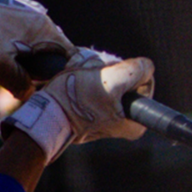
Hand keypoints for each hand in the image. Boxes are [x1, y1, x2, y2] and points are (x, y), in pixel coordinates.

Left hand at [0, 0, 71, 95]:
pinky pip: (20, 42)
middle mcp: (39, 21)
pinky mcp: (10, 18)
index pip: (67, 56)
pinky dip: (12, 54)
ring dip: (21, 64)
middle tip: (19, 83)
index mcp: (42, 30)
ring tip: (1, 71)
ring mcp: (25, 18)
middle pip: (50, 55)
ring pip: (33, 50)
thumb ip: (17, 81)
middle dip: (37, 73)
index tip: (49, 90)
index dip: (61, 76)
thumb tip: (28, 93)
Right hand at [0, 48, 153, 162]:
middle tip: (92, 75)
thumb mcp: (113, 80)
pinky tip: (75, 79)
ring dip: (96, 72)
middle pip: (127, 80)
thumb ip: (137, 71)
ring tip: (81, 77)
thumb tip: (148, 66)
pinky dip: (86, 77)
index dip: (128, 71)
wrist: (44, 113)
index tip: (111, 75)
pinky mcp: (90, 112)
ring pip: (110, 80)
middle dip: (110, 71)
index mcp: (136, 123)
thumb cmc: (77, 99)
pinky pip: (95, 86)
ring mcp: (106, 118)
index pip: (144, 82)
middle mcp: (124, 124)